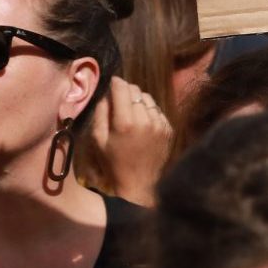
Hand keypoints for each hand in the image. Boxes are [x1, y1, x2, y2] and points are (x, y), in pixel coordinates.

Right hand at [85, 76, 171, 206]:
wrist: (139, 184)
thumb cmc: (113, 163)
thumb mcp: (98, 140)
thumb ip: (101, 113)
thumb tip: (106, 93)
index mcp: (125, 122)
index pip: (122, 88)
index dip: (115, 83)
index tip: (111, 84)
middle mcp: (145, 119)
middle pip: (136, 90)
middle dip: (126, 91)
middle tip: (119, 101)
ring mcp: (160, 123)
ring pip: (148, 98)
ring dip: (138, 101)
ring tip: (131, 113)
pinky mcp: (169, 129)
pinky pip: (157, 110)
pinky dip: (148, 112)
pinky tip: (142, 123)